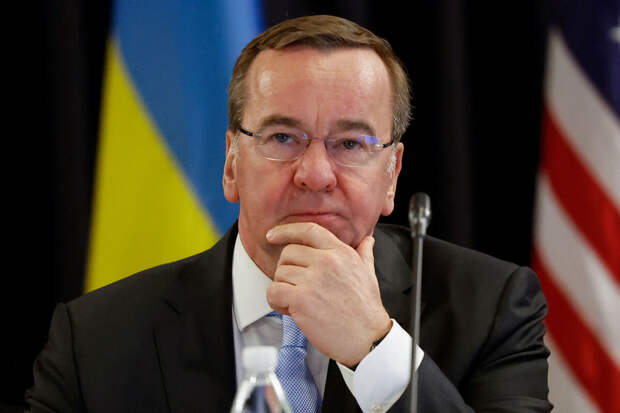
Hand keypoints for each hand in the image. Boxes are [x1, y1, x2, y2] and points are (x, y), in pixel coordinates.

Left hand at [265, 222, 391, 366]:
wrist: (368, 338)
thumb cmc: (366, 311)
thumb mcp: (369, 274)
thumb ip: (364, 254)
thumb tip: (367, 240)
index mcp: (341, 253)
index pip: (308, 230)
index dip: (286, 231)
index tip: (273, 235)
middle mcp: (327, 262)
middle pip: (289, 253)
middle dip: (287, 269)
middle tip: (296, 285)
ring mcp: (313, 280)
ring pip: (279, 273)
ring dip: (283, 288)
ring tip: (298, 301)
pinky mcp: (301, 299)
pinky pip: (273, 291)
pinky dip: (276, 301)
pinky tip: (289, 309)